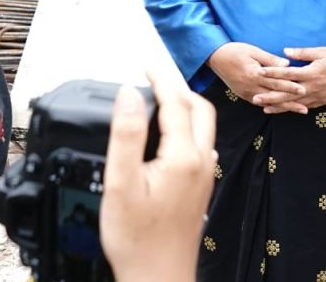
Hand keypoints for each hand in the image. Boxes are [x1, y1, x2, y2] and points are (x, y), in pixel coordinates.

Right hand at [101, 72, 216, 281]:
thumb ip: (127, 134)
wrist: (158, 277)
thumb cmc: (138, 239)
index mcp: (183, 157)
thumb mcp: (121, 182)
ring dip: (185, 107)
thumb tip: (129, 94)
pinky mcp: (200, 189)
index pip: (176, 102)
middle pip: (199, 110)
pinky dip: (186, 129)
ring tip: (159, 100)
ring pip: (203, 128)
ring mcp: (204, 177)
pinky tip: (169, 137)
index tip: (146, 64)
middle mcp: (200, 163)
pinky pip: (200, 146)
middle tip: (154, 78)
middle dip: (178, 88)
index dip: (160, 78)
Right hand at [207, 42, 302, 105]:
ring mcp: (247, 93)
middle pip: (274, 96)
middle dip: (290, 102)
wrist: (216, 58)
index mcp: (255, 74)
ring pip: (268, 102)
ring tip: (297, 110)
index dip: (290, 86)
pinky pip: (260, 103)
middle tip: (305, 108)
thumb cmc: (235, 51)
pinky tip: (280, 109)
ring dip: (283, 107)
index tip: (303, 90)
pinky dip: (271, 106)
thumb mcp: (253, 51)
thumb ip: (270, 59)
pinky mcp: (244, 95)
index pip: (276, 82)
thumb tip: (287, 64)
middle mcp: (251, 86)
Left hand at [256, 47, 325, 113]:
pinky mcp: (320, 102)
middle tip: (254, 97)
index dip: (272, 73)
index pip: (287, 73)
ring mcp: (315, 96)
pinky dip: (291, 109)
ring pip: (293, 103)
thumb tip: (286, 51)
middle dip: (270, 95)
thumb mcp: (322, 52)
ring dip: (278, 106)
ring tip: (263, 108)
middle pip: (286, 93)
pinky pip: (303, 107)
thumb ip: (303, 52)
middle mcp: (311, 87)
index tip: (259, 72)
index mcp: (311, 73)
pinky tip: (282, 111)